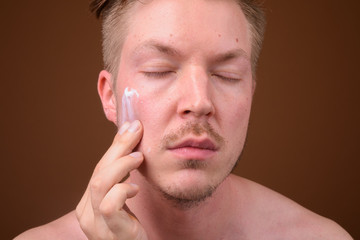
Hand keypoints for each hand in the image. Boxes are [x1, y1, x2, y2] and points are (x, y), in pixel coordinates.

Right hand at [76, 120, 147, 239]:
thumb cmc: (131, 227)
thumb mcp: (124, 198)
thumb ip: (122, 174)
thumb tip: (129, 135)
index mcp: (88, 203)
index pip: (99, 168)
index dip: (115, 146)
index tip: (131, 127)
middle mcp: (87, 213)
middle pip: (98, 172)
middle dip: (118, 147)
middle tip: (136, 131)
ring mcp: (96, 224)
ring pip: (99, 184)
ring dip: (120, 165)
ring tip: (138, 158)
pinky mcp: (111, 232)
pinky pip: (110, 205)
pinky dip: (122, 190)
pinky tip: (134, 188)